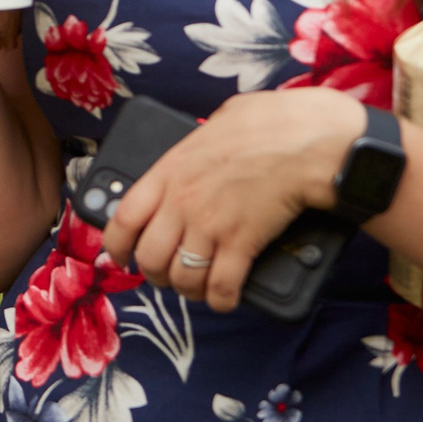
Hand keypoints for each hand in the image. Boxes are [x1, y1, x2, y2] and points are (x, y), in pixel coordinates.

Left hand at [101, 88, 365, 310]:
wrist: (304, 140)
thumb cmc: (267, 124)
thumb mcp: (218, 123)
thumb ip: (198, 144)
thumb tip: (199, 145)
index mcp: (169, 171)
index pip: (124, 217)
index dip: (117, 246)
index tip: (122, 257)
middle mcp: (181, 201)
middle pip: (149, 257)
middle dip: (156, 274)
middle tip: (169, 274)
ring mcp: (209, 224)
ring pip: (181, 278)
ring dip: (190, 289)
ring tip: (200, 286)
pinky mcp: (240, 243)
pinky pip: (220, 287)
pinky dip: (221, 299)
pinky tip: (226, 297)